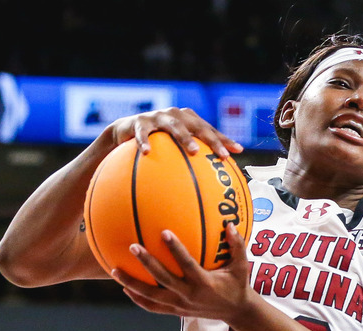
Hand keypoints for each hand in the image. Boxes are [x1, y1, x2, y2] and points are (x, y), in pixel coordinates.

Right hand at [107, 107, 242, 157]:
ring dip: (185, 137)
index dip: (223, 139)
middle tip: (221, 155)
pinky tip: (148, 152)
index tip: (237, 151)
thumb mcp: (172, 148)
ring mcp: (157, 116)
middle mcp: (176, 115)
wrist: (125, 131)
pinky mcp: (139, 121)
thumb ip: (189, 159)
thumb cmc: (155, 143)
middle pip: (198, 126)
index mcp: (188, 120)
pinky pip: (143, 133)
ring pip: (174, 126)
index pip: (209, 130)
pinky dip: (145, 141)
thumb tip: (210, 183)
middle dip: (211, 140)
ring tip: (194, 151)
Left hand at [113, 224, 255, 323]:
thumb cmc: (237, 284)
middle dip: (147, 263)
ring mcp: (179, 305)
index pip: (187, 264)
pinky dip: (138, 299)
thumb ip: (237, 245)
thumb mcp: (242, 266)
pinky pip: (152, 307)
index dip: (176, 249)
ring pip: (151, 296)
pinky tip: (124, 288)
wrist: (235, 312)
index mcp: (204, 283)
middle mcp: (189, 295)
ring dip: (131, 283)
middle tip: (132, 246)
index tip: (164, 232)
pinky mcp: (175, 312)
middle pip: (163, 279)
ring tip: (114, 270)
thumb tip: (230, 224)